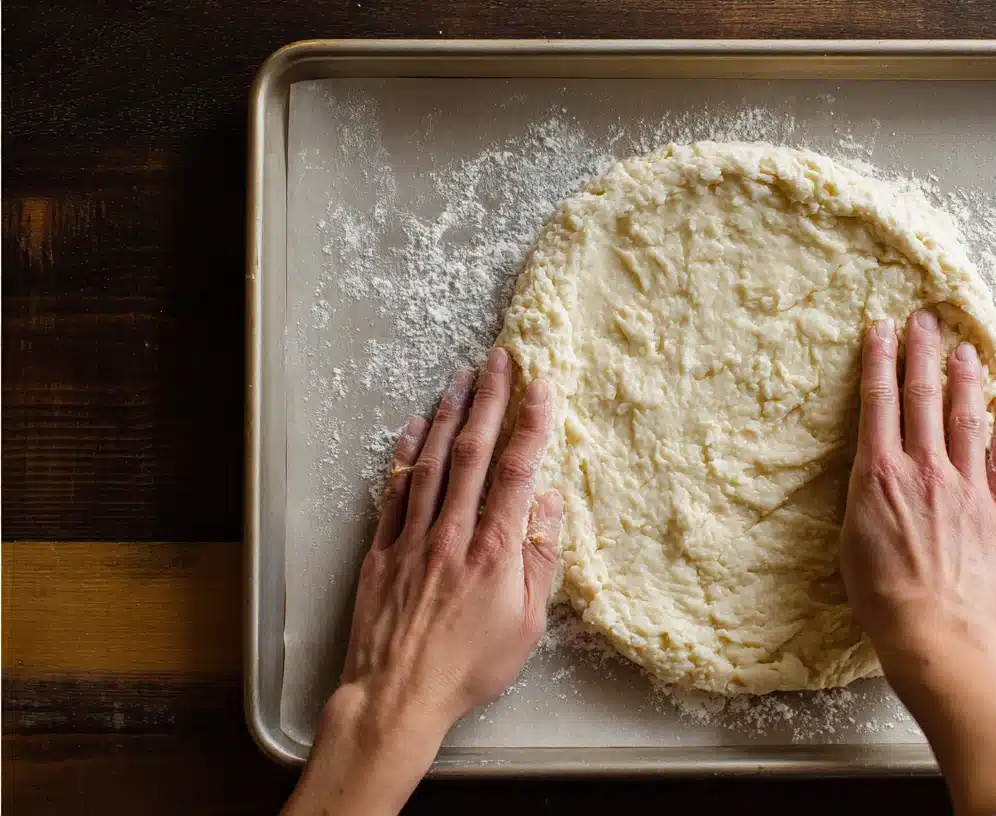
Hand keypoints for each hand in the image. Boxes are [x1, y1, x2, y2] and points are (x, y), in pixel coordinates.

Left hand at [284, 348, 560, 815]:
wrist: (397, 696)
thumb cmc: (469, 667)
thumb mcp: (526, 624)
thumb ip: (540, 560)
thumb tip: (549, 504)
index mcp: (495, 551)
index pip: (518, 472)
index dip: (531, 424)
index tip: (540, 386)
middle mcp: (453, 534)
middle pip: (474, 453)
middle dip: (489, 401)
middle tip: (499, 360)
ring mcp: (412, 539)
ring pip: (432, 463)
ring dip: (449, 415)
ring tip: (461, 378)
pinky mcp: (381, 552)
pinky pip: (394, 492)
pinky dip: (404, 456)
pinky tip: (413, 428)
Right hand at [839, 311, 995, 679]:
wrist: (940, 638)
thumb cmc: (884, 601)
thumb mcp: (852, 542)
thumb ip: (867, 496)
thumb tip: (877, 471)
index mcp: (880, 476)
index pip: (879, 403)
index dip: (879, 360)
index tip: (882, 328)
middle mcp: (926, 470)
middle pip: (923, 396)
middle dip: (923, 352)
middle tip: (926, 318)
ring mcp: (968, 488)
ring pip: (966, 418)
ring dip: (965, 379)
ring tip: (966, 349)